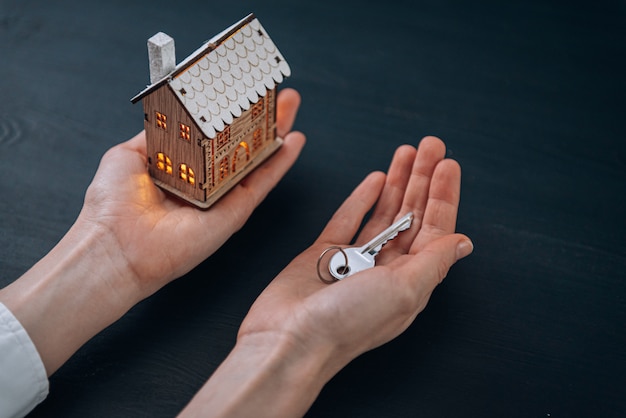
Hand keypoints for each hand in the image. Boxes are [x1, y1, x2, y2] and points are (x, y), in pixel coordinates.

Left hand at [0, 88, 303, 375]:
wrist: (115, 246)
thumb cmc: (112, 206)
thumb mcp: (128, 154)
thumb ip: (154, 136)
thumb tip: (169, 117)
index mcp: (181, 170)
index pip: (213, 138)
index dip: (229, 115)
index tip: (241, 93)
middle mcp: (205, 185)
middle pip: (241, 146)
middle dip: (260, 118)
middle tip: (276, 94)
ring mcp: (223, 199)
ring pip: (257, 161)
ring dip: (276, 132)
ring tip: (291, 105)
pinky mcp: (234, 214)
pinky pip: (262, 183)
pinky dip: (280, 162)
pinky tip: (293, 142)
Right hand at [240, 135, 471, 372]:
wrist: (289, 339)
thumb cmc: (347, 323)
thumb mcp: (404, 290)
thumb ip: (434, 262)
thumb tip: (464, 242)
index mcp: (410, 280)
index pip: (435, 229)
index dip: (444, 196)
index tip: (449, 164)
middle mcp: (386, 269)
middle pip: (412, 214)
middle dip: (423, 178)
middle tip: (431, 144)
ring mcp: (355, 259)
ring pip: (383, 212)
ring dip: (397, 181)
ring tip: (406, 150)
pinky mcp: (324, 253)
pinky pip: (349, 218)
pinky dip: (362, 198)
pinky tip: (377, 178)